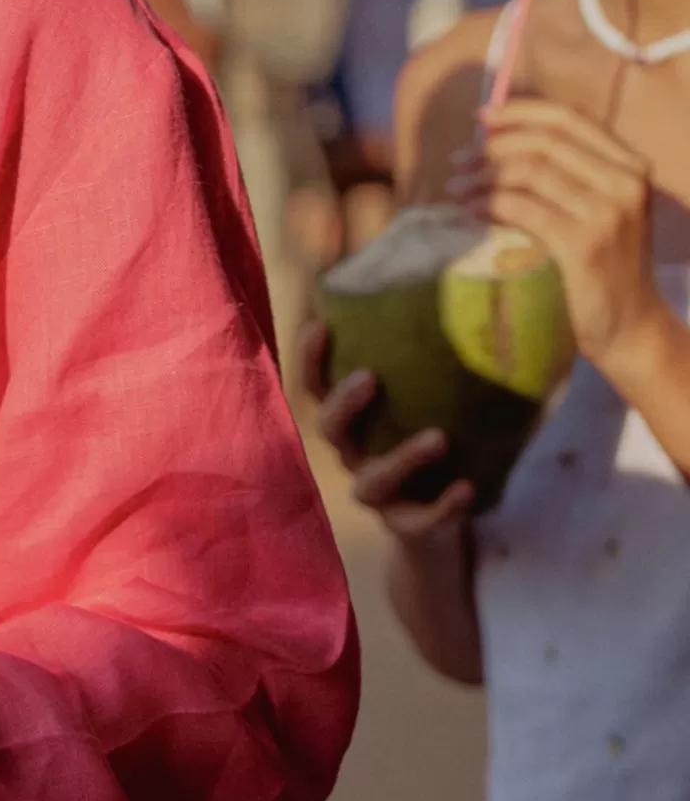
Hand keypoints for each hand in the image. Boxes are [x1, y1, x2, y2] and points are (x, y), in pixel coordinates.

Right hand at [295, 318, 474, 541]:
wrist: (444, 526)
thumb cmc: (444, 444)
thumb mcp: (443, 398)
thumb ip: (454, 354)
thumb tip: (490, 274)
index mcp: (356, 424)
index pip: (319, 387)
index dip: (311, 359)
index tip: (322, 324)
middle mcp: (356, 456)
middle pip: (330, 431)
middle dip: (344, 404)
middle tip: (370, 378)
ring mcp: (379, 496)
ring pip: (371, 482)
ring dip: (401, 459)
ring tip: (439, 437)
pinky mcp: (407, 527)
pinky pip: (419, 521)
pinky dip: (441, 507)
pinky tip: (465, 488)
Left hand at [449, 94, 681, 383]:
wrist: (632, 328)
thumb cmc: (606, 272)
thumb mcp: (602, 212)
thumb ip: (573, 178)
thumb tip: (506, 145)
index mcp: (631, 166)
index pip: (570, 119)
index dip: (521, 112)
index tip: (483, 118)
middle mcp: (625, 182)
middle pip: (545, 142)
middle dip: (493, 146)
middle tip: (459, 162)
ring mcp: (607, 213)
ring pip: (531, 173)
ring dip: (484, 176)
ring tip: (456, 188)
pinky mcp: (584, 245)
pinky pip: (524, 210)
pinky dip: (490, 205)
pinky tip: (470, 212)